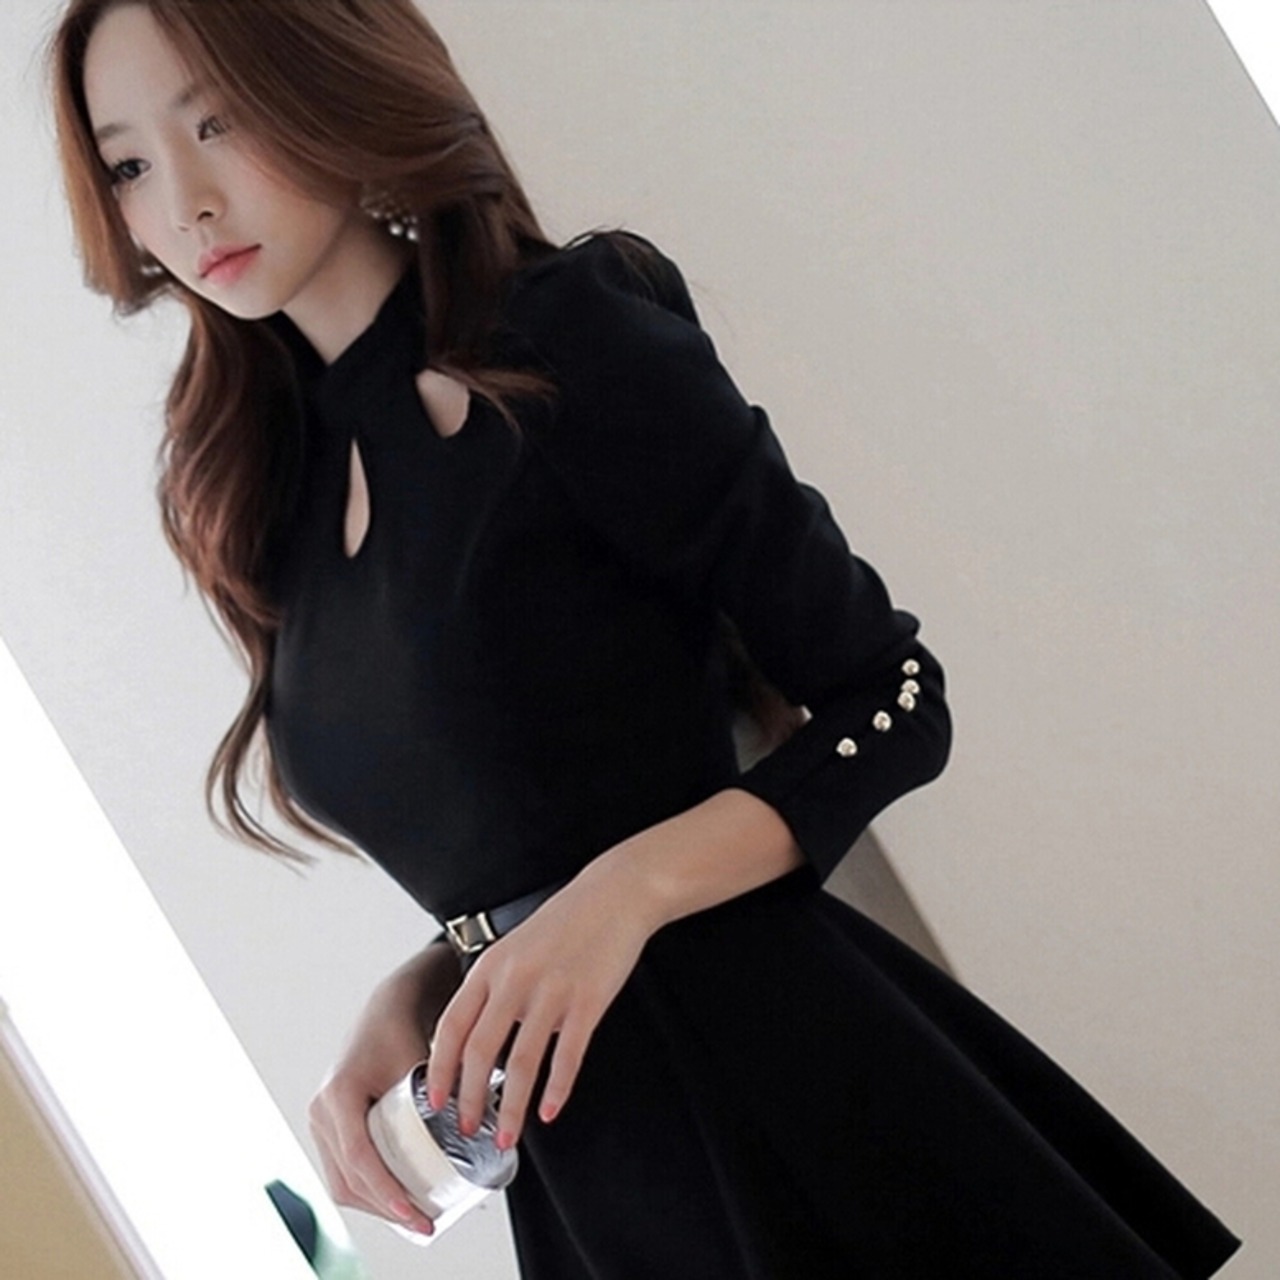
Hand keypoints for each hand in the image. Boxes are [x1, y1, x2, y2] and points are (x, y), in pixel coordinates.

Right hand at [308, 941, 461, 1237]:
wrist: (385, 1011)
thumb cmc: (406, 1032)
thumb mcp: (421, 1064)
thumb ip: (443, 1097)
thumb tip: (483, 1144)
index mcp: (340, 1093)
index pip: (360, 1156)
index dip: (387, 1191)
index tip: (415, 1214)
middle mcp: (321, 1110)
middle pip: (349, 1178)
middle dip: (386, 1208)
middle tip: (425, 1224)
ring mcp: (320, 1121)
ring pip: (342, 1181)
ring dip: (377, 1205)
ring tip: (417, 1218)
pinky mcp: (328, 1128)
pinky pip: (342, 1171)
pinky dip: (369, 1191)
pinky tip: (399, 1202)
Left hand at [424, 866, 657, 1150]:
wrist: (613, 894)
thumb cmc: (565, 922)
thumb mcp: (515, 947)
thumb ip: (495, 988)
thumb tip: (480, 1040)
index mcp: (490, 967)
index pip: (451, 1027)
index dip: (439, 1069)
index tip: (434, 1101)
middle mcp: (514, 980)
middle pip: (479, 1051)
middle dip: (469, 1099)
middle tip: (467, 1130)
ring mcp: (551, 991)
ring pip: (520, 1063)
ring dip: (511, 1108)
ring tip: (506, 1137)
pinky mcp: (587, 1001)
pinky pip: (567, 1056)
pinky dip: (557, 1090)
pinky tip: (551, 1111)